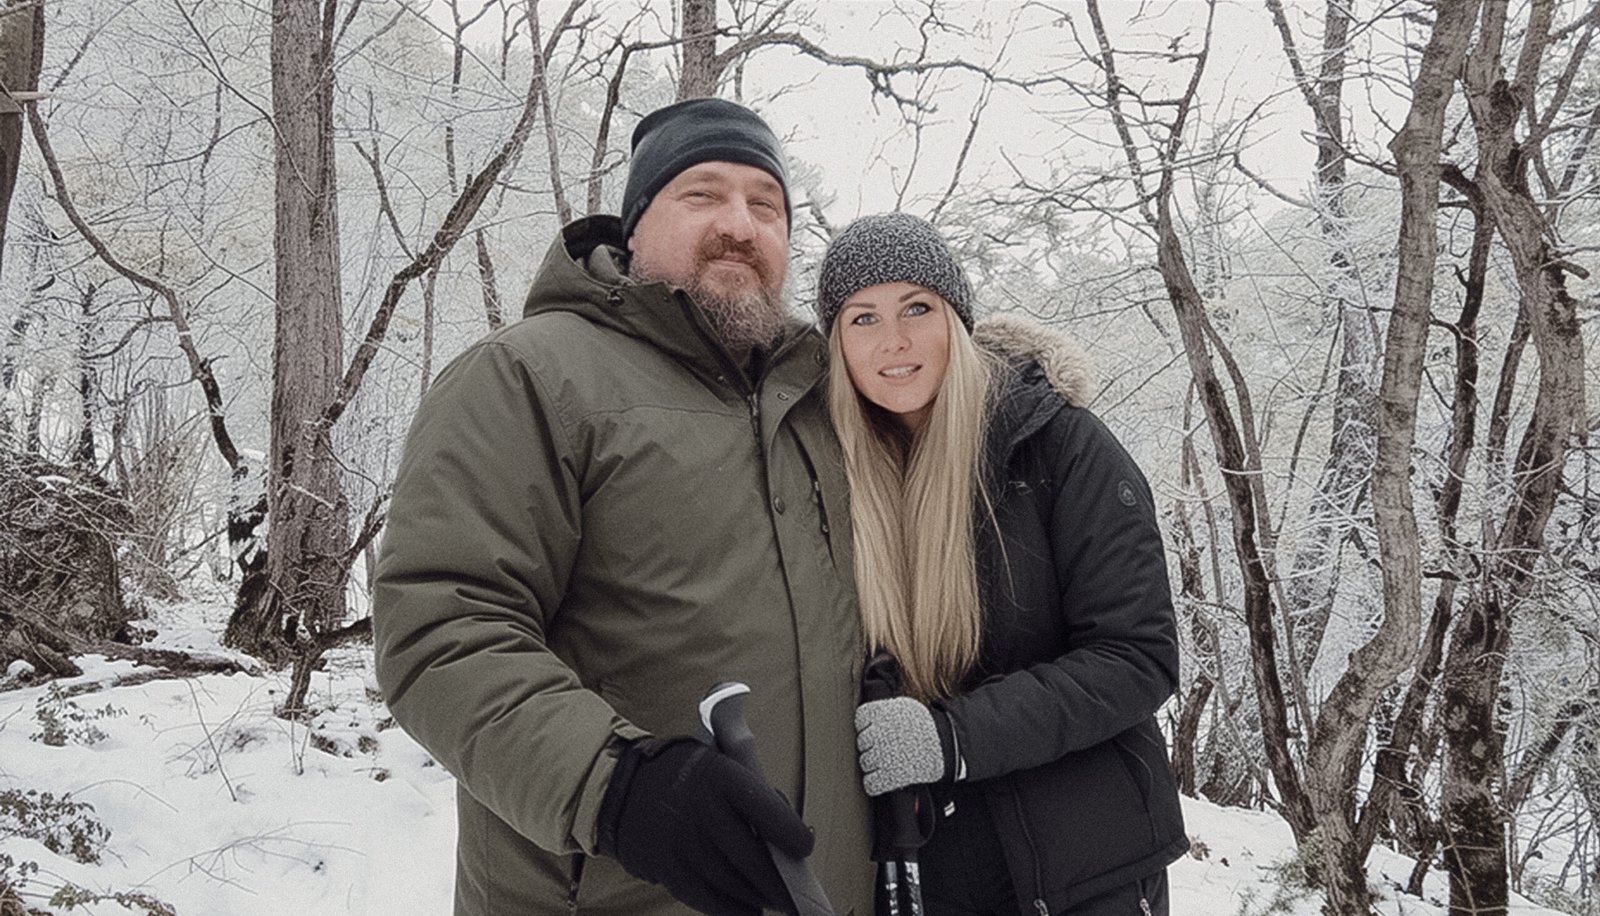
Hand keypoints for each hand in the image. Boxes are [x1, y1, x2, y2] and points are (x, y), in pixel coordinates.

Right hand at [597, 737, 812, 915]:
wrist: (622, 785)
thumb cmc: (687, 775)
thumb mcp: (719, 763)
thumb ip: (752, 794)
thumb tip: (789, 836)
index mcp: (720, 776)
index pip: (767, 811)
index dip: (792, 834)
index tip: (804, 846)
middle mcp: (701, 810)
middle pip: (752, 859)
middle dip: (779, 882)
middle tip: (795, 893)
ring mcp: (681, 842)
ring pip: (732, 884)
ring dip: (759, 897)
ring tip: (774, 900)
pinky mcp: (665, 867)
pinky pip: (706, 898)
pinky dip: (732, 909)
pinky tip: (749, 909)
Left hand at [854, 697, 946, 795]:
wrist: (947, 746)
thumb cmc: (927, 727)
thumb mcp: (906, 708)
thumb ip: (886, 710)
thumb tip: (870, 715)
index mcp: (883, 714)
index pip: (861, 718)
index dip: (867, 725)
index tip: (874, 729)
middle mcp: (879, 734)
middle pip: (862, 741)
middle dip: (871, 745)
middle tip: (883, 748)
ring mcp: (883, 756)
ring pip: (865, 762)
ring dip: (873, 764)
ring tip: (886, 762)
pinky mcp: (889, 776)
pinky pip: (870, 783)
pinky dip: (874, 783)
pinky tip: (881, 779)